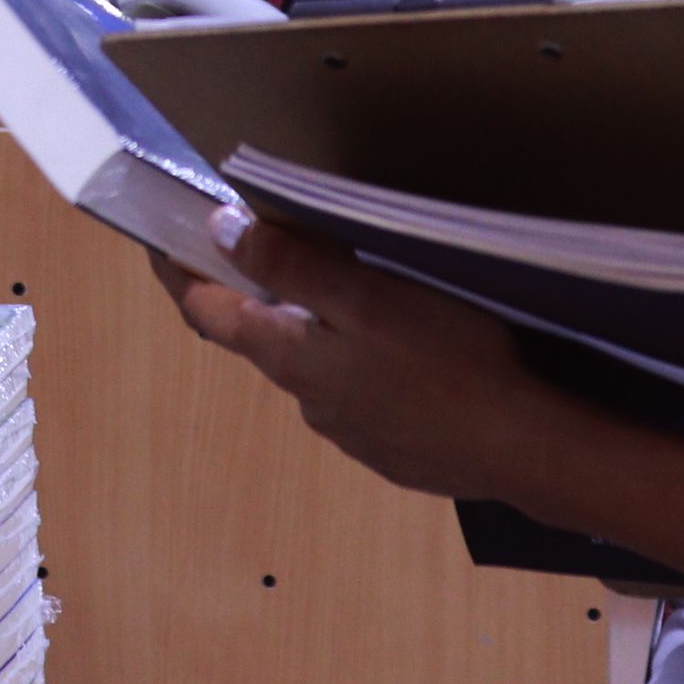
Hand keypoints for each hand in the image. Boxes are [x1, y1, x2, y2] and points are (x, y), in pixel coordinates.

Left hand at [157, 217, 683, 594]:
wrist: (525, 450)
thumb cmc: (446, 360)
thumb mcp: (365, 296)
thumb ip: (291, 262)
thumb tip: (220, 233)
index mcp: (290, 357)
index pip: (206, 312)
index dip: (177, 272)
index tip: (157, 238)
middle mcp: (308, 401)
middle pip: (262, 338)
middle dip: (257, 293)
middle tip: (270, 244)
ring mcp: (351, 433)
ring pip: (317, 368)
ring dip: (319, 330)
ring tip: (358, 291)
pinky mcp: (395, 450)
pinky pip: (363, 396)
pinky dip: (365, 365)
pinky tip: (409, 352)